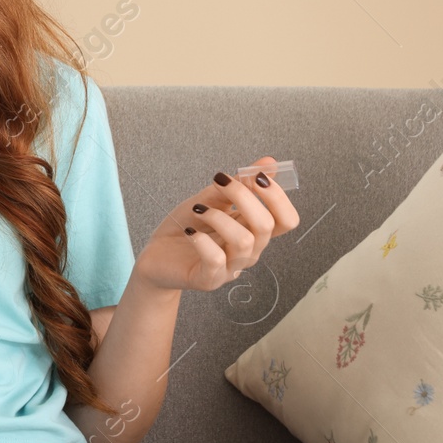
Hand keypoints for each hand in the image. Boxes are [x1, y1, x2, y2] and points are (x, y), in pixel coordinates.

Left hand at [133, 156, 300, 292]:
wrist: (156, 256)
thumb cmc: (187, 226)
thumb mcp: (211, 200)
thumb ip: (238, 185)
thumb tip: (268, 162)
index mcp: (254, 231)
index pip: (286, 219)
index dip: (277, 197)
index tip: (255, 176)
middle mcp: (249, 251)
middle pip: (267, 226)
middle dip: (244, 197)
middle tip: (220, 181)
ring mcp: (231, 268)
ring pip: (244, 241)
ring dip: (219, 217)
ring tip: (197, 209)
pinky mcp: (208, 279)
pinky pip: (216, 260)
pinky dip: (202, 241)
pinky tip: (188, 231)